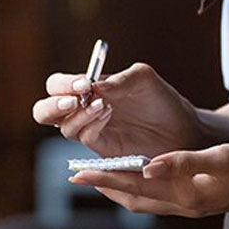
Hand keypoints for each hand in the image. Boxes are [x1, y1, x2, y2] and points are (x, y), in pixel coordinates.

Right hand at [32, 62, 202, 158]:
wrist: (183, 130)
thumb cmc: (162, 100)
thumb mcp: (144, 79)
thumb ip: (120, 79)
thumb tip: (94, 85)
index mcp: (89, 89)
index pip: (57, 85)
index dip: (63, 84)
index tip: (83, 83)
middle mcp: (84, 110)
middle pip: (45, 111)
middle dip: (52, 106)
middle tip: (74, 100)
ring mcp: (92, 131)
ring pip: (64, 127)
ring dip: (78, 115)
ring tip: (104, 106)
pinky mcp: (103, 150)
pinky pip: (84, 140)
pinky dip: (91, 127)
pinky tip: (108, 116)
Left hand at [69, 143, 228, 217]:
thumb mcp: (220, 158)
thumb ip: (183, 162)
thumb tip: (146, 166)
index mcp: (187, 195)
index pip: (136, 188)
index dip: (106, 179)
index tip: (79, 173)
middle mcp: (184, 204)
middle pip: (134, 199)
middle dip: (105, 186)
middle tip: (78, 175)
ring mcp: (192, 203)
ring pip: (145, 199)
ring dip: (121, 187)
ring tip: (100, 174)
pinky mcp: (198, 197)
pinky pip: (159, 196)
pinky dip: (141, 185)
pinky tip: (139, 171)